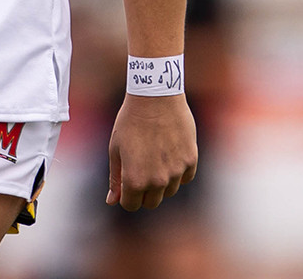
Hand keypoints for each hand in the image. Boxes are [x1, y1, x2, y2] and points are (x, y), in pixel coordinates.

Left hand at [107, 93, 197, 210]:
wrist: (156, 98)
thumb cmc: (131, 122)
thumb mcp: (116, 149)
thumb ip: (116, 178)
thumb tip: (112, 201)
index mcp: (135, 180)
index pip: (131, 205)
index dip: (126, 195)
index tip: (126, 183)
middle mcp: (157, 180)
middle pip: (151, 202)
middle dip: (144, 192)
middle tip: (141, 170)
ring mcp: (176, 172)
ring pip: (169, 191)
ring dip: (162, 182)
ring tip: (154, 158)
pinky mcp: (191, 160)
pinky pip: (185, 178)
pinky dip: (178, 172)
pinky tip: (169, 155)